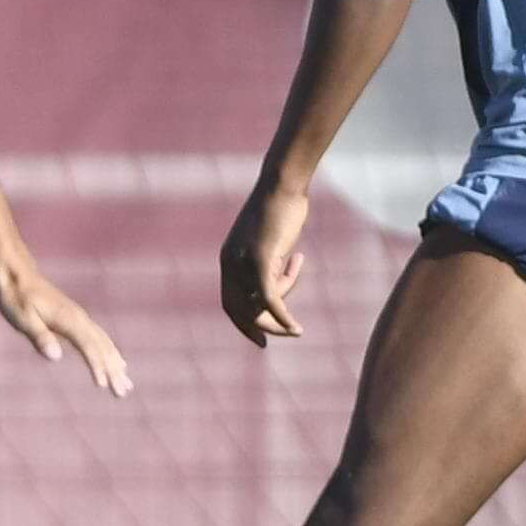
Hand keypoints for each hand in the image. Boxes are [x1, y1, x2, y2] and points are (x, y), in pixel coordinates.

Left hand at [0, 259, 134, 397]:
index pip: (87, 346)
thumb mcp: (22, 319)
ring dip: (116, 365)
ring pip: (105, 344)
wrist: (18, 277)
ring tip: (126, 386)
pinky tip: (119, 364)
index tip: (102, 385)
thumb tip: (55, 356)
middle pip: (102, 348)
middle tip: (122, 393)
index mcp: (68, 319)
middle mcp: (80, 318)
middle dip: (113, 371)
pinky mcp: (78, 320)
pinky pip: (100, 339)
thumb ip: (40, 337)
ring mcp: (81, 318)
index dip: (96, 366)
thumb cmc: (17, 299)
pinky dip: (111, 353)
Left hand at [218, 180, 310, 346]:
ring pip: (259, 306)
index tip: (260, 337)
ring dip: (278, 322)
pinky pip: (270, 297)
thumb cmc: (280, 210)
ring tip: (297, 328)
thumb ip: (269, 263)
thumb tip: (278, 282)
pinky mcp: (261, 258)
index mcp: (228, 260)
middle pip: (241, 310)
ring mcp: (243, 261)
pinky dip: (282, 316)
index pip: (230, 302)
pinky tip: (295, 327)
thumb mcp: (271, 243)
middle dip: (259, 328)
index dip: (243, 323)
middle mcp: (230, 263)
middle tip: (279, 339)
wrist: (282, 185)